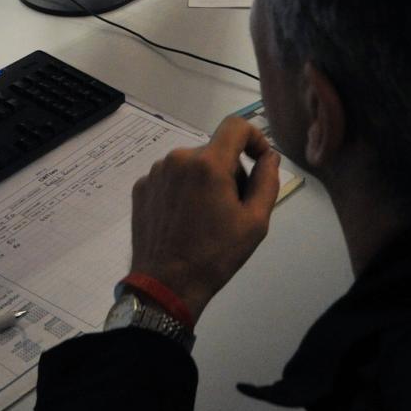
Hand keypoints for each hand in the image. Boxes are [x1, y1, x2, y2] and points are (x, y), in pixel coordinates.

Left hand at [128, 116, 280, 322]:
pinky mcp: (141, 187)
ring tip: (205, 218)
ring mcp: (155, 172)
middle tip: (232, 208)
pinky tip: (183, 220)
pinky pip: (171, 178)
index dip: (254, 137)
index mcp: (208, 163)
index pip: (236, 126)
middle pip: (215, 150)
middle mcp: (178, 158)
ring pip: (192, 164)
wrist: (166, 284)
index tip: (259, 160)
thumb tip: (269, 156)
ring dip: (204, 181)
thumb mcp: (255, 222)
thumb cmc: (215, 255)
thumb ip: (267, 181)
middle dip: (229, 171)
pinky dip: (182, 190)